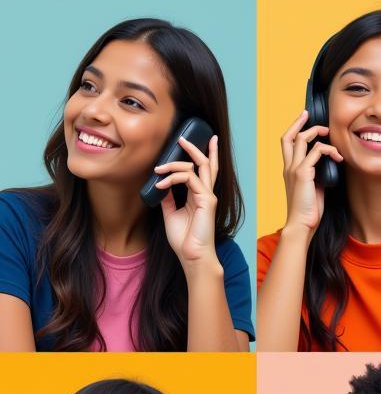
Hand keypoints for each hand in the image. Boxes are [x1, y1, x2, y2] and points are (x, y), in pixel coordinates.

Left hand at [157, 136, 219, 266]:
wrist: (192, 255)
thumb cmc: (184, 238)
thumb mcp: (171, 213)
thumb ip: (168, 198)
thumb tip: (161, 185)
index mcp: (200, 195)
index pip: (203, 170)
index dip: (201, 155)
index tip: (190, 143)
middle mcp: (206, 193)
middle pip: (206, 163)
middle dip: (196, 148)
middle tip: (182, 138)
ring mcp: (208, 195)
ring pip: (198, 167)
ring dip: (176, 163)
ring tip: (159, 166)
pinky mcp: (206, 200)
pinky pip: (189, 179)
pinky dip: (173, 178)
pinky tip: (160, 182)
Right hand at [281, 111, 342, 237]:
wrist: (301, 225)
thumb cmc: (309, 210)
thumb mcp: (313, 187)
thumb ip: (317, 174)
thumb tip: (329, 165)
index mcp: (289, 170)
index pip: (286, 144)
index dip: (294, 129)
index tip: (303, 120)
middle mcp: (288, 167)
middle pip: (287, 136)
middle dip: (298, 122)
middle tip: (308, 114)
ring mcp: (294, 169)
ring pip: (301, 139)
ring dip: (317, 132)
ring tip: (330, 135)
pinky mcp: (303, 173)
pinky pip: (316, 151)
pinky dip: (329, 150)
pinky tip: (338, 157)